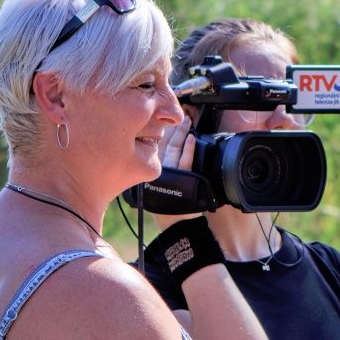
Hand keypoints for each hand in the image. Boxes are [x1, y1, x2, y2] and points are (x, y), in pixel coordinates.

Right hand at [152, 117, 198, 231]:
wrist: (174, 225)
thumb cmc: (166, 208)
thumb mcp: (152, 187)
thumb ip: (151, 171)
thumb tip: (150, 155)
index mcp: (149, 170)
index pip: (153, 146)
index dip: (159, 131)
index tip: (162, 119)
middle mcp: (157, 170)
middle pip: (163, 144)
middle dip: (170, 127)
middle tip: (178, 114)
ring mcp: (170, 174)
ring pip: (174, 149)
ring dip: (181, 133)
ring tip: (187, 120)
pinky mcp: (182, 179)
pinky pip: (185, 161)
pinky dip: (189, 149)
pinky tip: (191, 137)